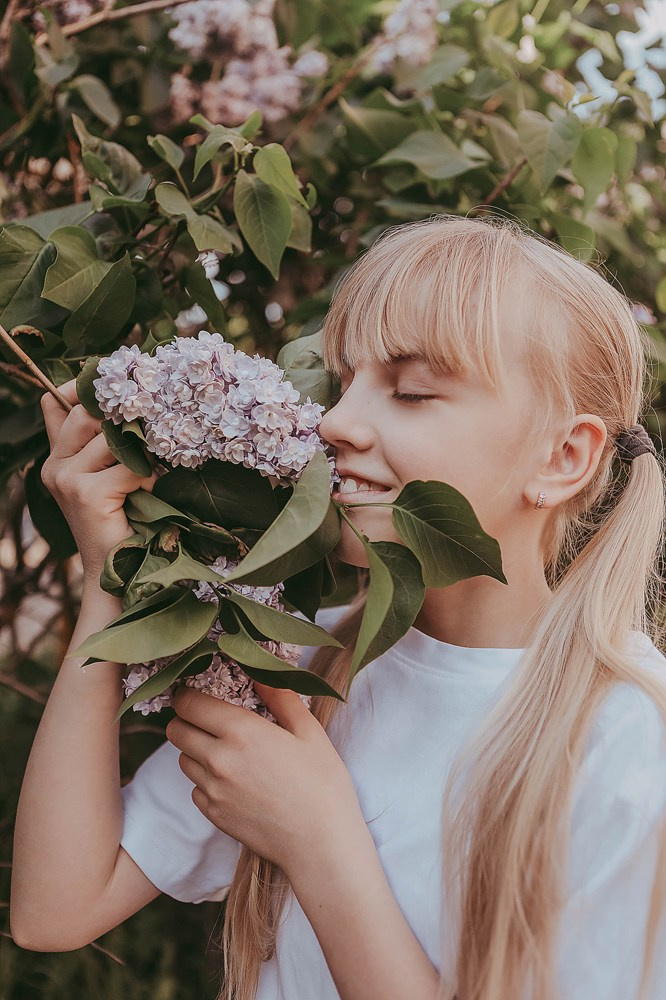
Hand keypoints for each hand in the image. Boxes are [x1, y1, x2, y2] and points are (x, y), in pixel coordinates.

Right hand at [40, 379, 156, 578]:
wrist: (115, 570)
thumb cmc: (119, 520)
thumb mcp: (105, 475)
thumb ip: (101, 443)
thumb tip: (120, 402)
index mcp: (56, 457)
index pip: (56, 403)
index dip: (82, 389)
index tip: (116, 389)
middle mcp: (54, 465)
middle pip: (87, 414)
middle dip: (121, 423)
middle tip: (145, 441)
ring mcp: (66, 479)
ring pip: (112, 440)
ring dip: (139, 457)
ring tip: (144, 480)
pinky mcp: (87, 494)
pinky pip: (131, 468)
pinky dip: (147, 480)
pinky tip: (145, 497)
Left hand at [166, 683, 364, 875]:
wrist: (321, 845)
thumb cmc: (323, 785)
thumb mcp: (309, 732)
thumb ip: (280, 697)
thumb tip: (259, 673)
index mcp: (241, 732)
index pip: (189, 703)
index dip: (189, 693)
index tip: (201, 692)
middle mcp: (218, 760)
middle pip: (175, 729)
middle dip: (187, 719)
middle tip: (211, 718)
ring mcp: (212, 790)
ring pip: (182, 759)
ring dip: (196, 749)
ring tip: (227, 750)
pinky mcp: (213, 815)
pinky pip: (195, 788)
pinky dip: (206, 780)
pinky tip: (235, 781)